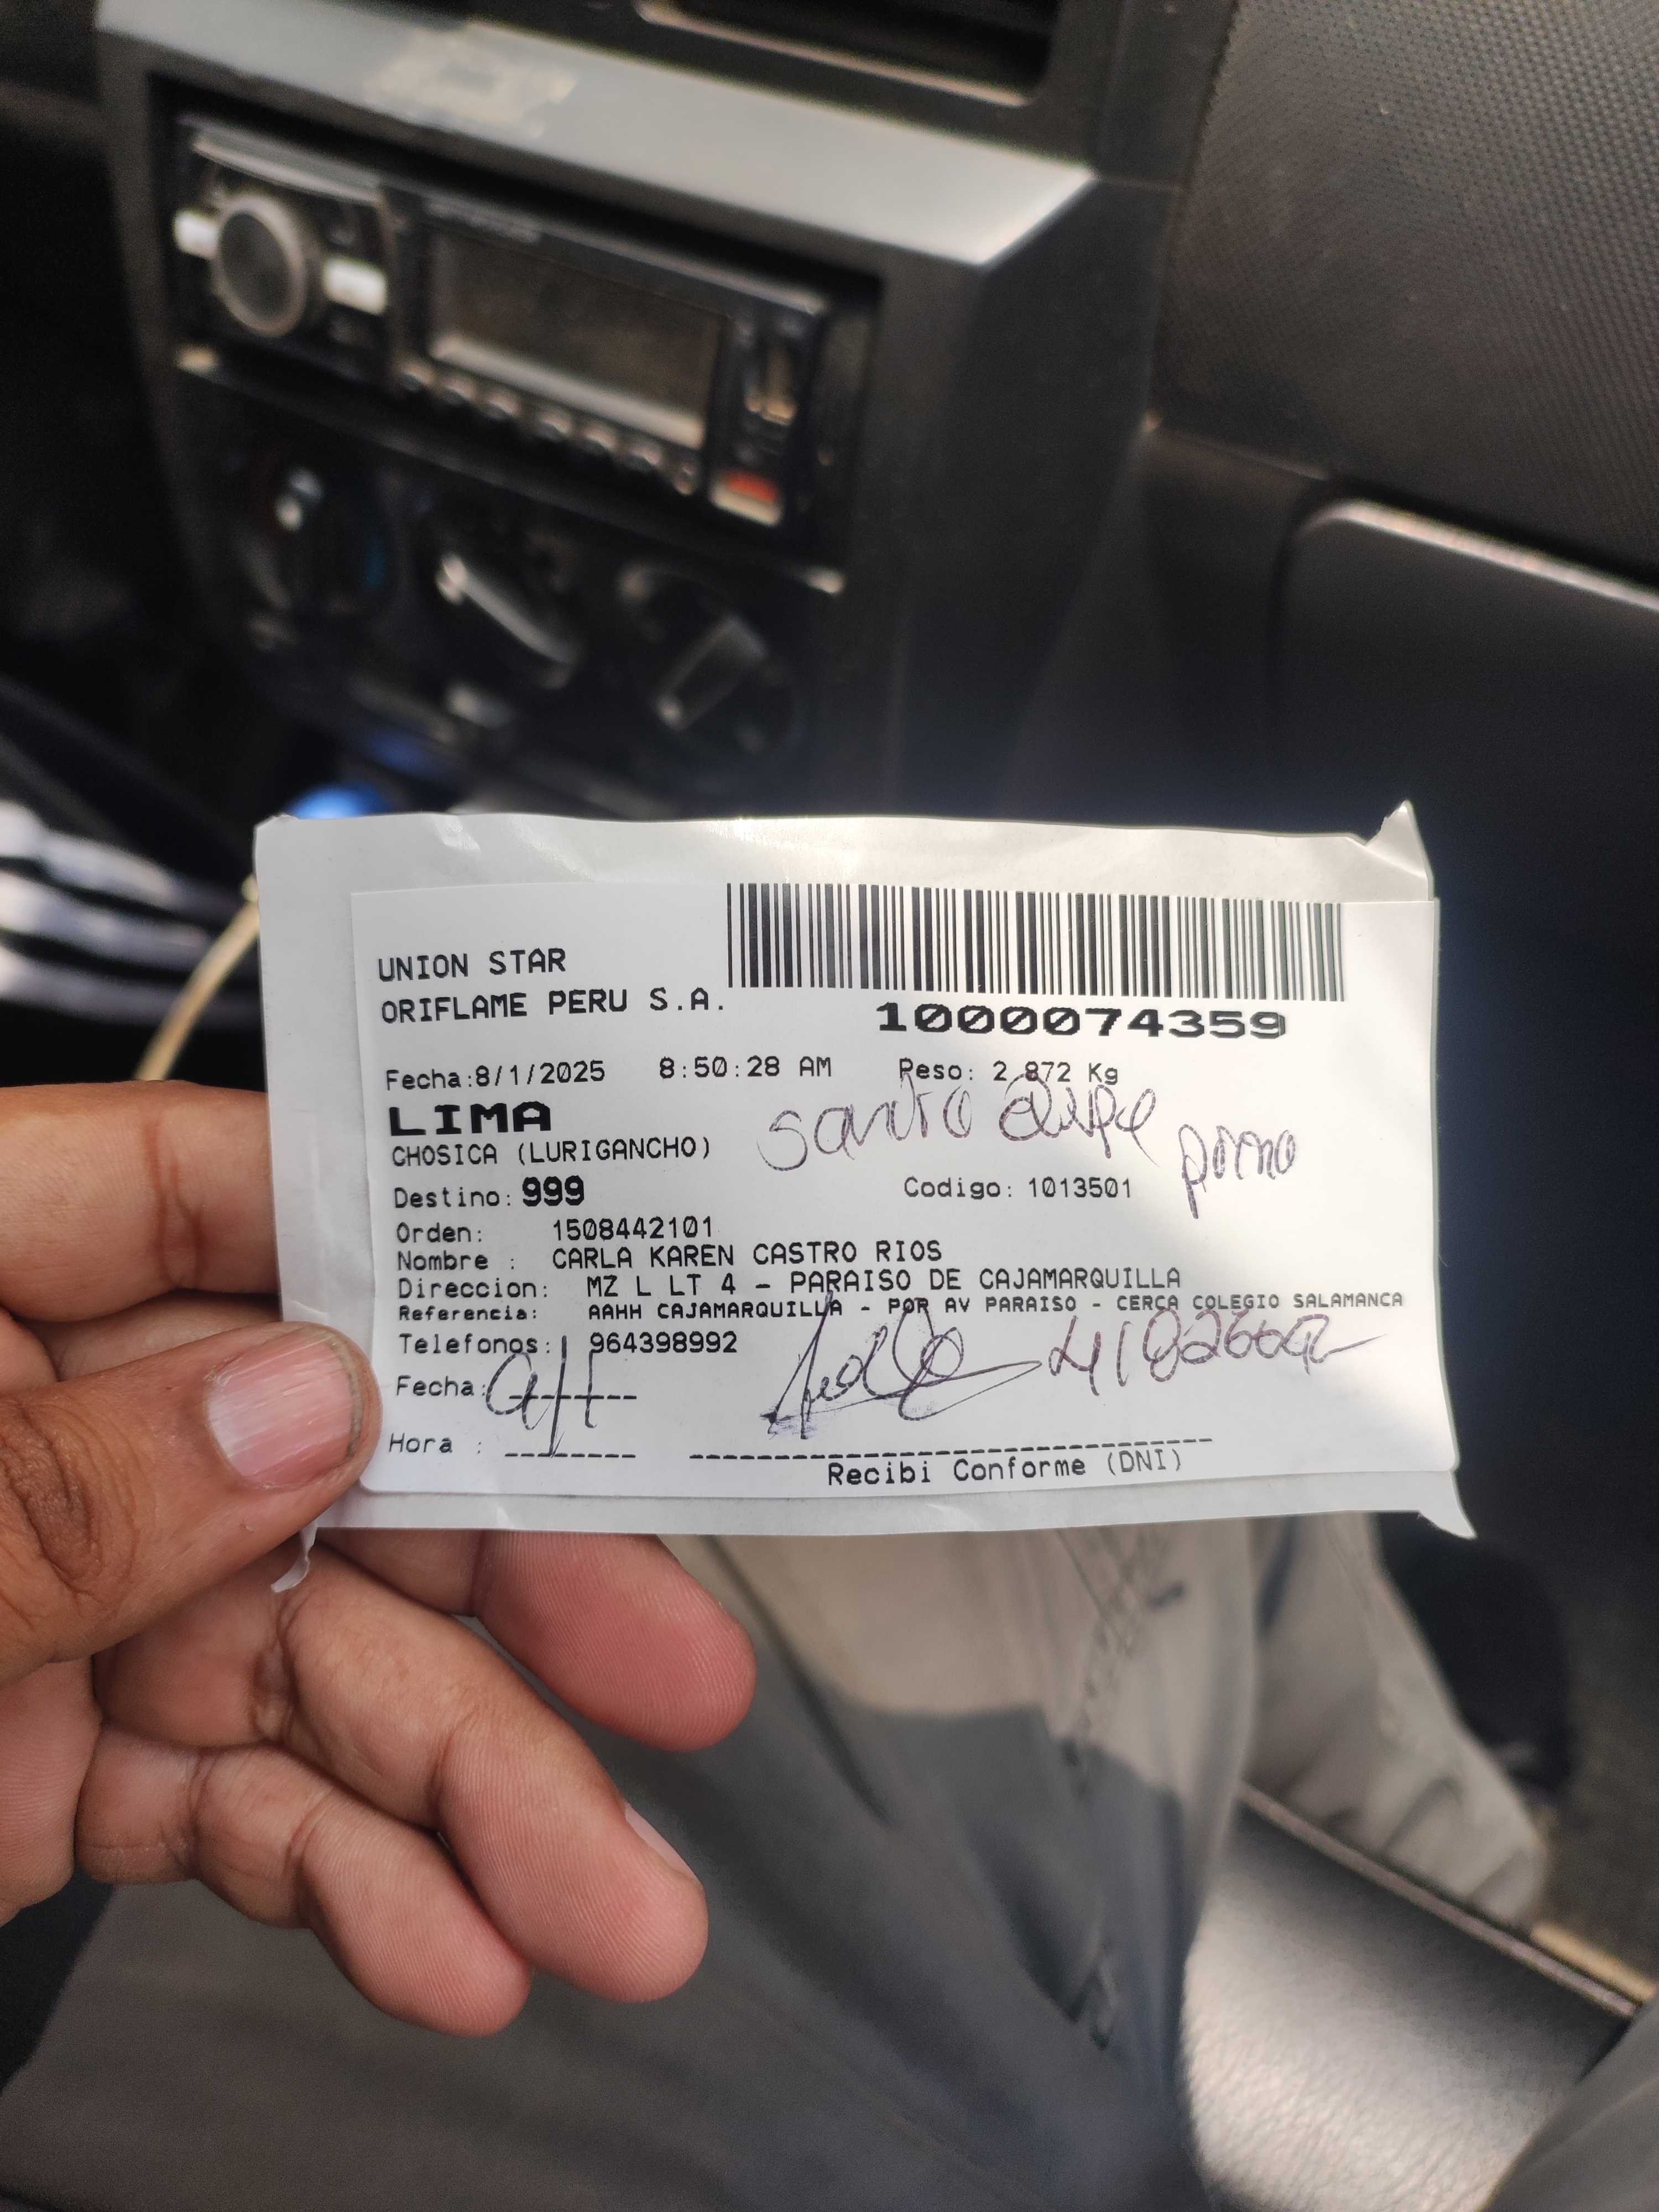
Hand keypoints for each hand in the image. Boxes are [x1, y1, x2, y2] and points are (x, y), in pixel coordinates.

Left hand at [0, 1083, 753, 2030]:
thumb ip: (70, 1482)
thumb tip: (318, 1401)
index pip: (213, 1195)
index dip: (409, 1239)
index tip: (594, 1308)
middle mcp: (45, 1424)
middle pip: (330, 1464)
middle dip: (514, 1592)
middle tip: (683, 1679)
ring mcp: (65, 1602)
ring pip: (315, 1669)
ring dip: (473, 1797)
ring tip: (615, 1919)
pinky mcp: (61, 1769)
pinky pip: (234, 1804)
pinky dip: (352, 1880)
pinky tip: (457, 1957)